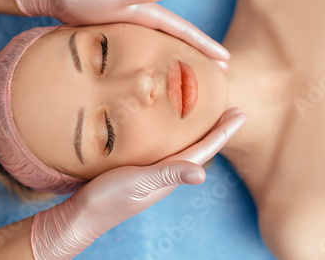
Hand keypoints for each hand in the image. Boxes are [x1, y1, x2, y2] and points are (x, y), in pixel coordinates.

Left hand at [9, 0, 228, 69]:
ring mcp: (137, 28)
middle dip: (204, 54)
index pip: (186, 31)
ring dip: (186, 57)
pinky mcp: (124, 35)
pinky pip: (151, 50)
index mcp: (151, 12)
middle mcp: (148, 19)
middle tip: (223, 73)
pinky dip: (163, 59)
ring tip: (201, 73)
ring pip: (168, 45)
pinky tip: (163, 70)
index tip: (226, 60)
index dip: (206, 45)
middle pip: (182, 39)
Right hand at [30, 108, 246, 258]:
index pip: (206, 149)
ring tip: (210, 115)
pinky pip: (166, 148)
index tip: (241, 114)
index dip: (224, 132)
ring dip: (200, 131)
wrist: (83, 215)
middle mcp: (167, 171)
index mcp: (172, 173)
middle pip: (200, 147)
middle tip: (232, 109)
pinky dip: (176, 134)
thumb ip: (169, 174)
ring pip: (185, 146)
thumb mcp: (139, 183)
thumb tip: (202, 173)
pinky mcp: (139, 168)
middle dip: (217, 129)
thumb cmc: (110, 199)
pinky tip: (170, 128)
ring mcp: (154, 171)